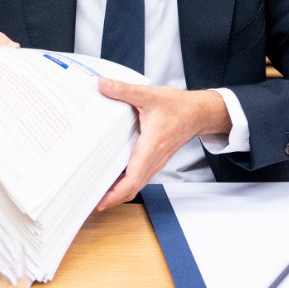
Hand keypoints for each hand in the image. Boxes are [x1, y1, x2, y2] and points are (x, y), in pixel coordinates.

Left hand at [94, 78, 231, 210]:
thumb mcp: (149, 95)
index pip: (133, 179)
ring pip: (136, 183)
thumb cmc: (179, 107)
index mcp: (151, 148)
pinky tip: (112, 176)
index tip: (101, 202)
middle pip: (132, 188)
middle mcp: (154, 159)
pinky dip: (125, 182)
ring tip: (96, 192)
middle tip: (90, 201)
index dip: (116, 194)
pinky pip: (139, 175)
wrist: (199, 112)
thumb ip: (124, 90)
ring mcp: (155, 161)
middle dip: (112, 198)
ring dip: (118, 191)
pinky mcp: (155, 158)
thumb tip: (103, 85)